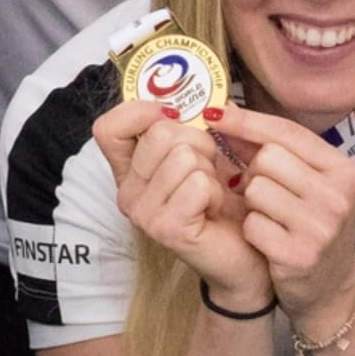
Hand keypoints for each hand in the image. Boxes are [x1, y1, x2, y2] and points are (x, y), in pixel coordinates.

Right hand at [92, 98, 267, 305]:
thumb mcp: (200, 155)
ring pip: (183, 156)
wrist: (246, 254)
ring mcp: (143, 213)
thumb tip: (194, 102)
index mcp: (129, 172)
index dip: (141, 112)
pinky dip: (216, 191)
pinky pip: (197, 183)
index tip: (174, 117)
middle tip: (207, 172)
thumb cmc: (224, 202)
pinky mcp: (166, 228)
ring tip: (211, 194)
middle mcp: (128, 194)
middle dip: (199, 144)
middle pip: (160, 134)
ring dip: (210, 171)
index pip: (108, 127)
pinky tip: (214, 210)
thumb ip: (186, 126)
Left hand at [213, 106, 354, 327]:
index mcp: (342, 168)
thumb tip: (224, 114)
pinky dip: (253, 230)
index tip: (214, 113)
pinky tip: (269, 240)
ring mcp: (321, 226)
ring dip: (253, 203)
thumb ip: (273, 149)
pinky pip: (252, 224)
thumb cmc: (311, 223)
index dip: (246, 121)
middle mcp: (337, 195)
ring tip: (270, 217)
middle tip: (265, 194)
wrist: (330, 285)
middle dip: (254, 173)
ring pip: (256, 189)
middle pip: (267, 158)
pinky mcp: (300, 255)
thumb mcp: (306, 182)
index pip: (287, 131)